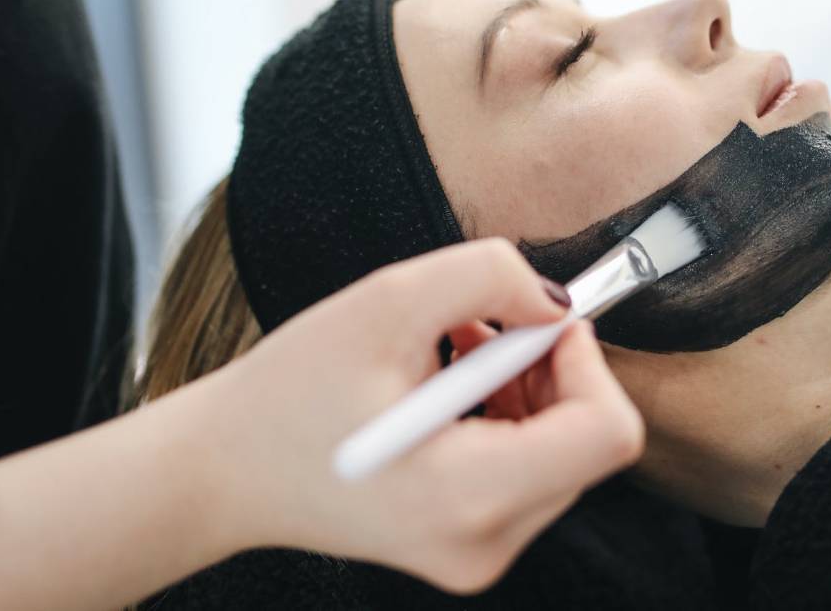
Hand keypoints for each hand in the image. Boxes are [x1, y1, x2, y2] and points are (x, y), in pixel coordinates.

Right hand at [204, 238, 643, 592]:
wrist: (224, 471)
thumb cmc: (288, 391)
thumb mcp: (385, 303)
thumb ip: (487, 277)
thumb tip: (557, 299)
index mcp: (468, 494)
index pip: (606, 433)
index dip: (587, 359)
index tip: (539, 320)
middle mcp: (486, 542)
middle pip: (587, 439)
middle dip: (547, 367)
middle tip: (479, 327)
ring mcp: (479, 553)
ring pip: (562, 450)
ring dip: (524, 384)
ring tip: (451, 351)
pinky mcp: (469, 545)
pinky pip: (529, 468)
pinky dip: (504, 413)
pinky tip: (448, 383)